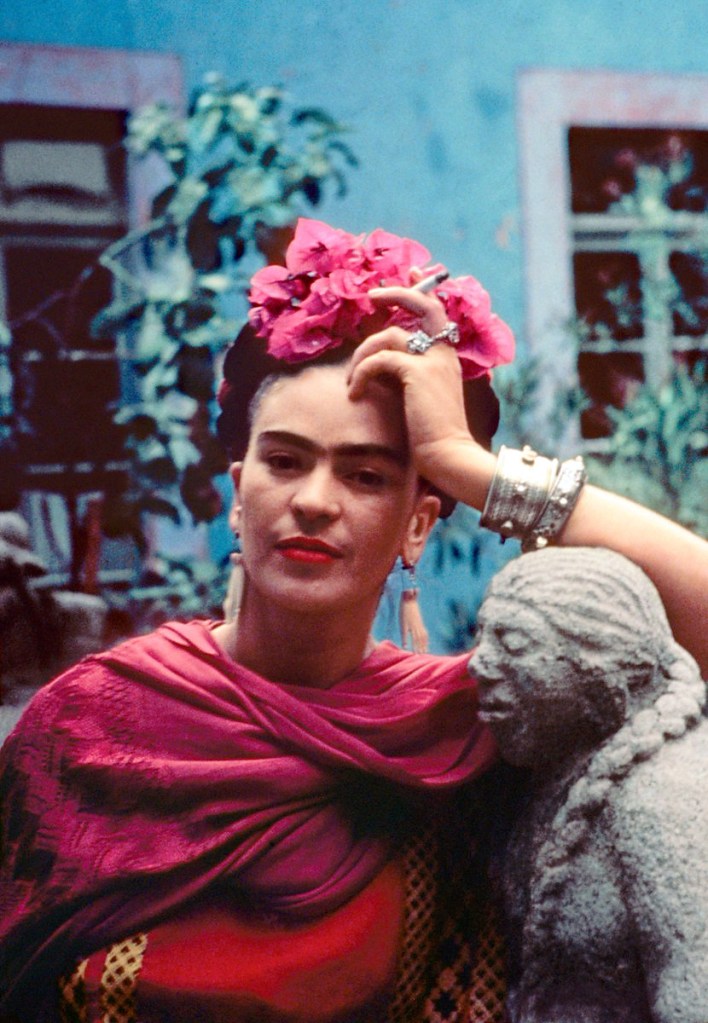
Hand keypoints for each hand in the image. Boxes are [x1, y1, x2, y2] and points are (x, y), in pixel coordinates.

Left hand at [347, 276, 477, 493]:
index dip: (422, 290)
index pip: (437, 313)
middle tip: (372, 296)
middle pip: (422, 305)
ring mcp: (433, 361)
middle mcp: (443, 354)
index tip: (411, 273)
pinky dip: (362, 373)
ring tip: (352, 379)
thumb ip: (407, 378)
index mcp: (446, 358)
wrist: (449, 456)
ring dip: (363, 354)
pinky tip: (355, 393)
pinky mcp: (417, 373)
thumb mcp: (420, 400)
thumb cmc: (433, 438)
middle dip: (396, 293)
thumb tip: (380, 367)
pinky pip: (380, 359)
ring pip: (390, 335)